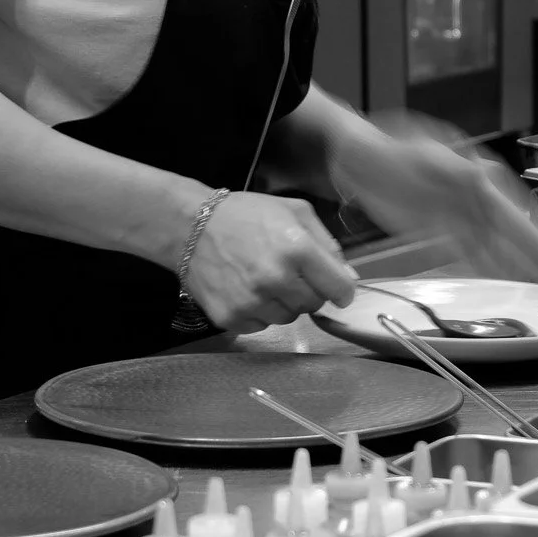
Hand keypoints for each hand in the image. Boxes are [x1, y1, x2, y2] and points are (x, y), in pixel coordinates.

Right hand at [181, 192, 358, 334]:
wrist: (189, 226)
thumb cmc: (246, 214)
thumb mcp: (294, 211)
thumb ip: (327, 244)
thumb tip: (348, 278)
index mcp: (297, 249)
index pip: (340, 289)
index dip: (342, 289)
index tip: (337, 287)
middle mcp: (276, 279)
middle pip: (314, 305)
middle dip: (309, 291)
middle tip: (290, 273)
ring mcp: (252, 302)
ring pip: (289, 318)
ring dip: (284, 302)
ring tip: (265, 279)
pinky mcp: (231, 318)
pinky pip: (262, 325)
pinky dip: (260, 312)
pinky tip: (247, 289)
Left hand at [333, 114, 537, 283]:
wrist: (354, 157)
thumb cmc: (385, 148)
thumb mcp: (414, 152)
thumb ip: (449, 166)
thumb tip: (484, 174)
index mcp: (468, 169)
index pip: (508, 202)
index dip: (529, 227)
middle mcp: (467, 190)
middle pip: (504, 224)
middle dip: (530, 248)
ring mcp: (453, 209)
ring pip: (489, 239)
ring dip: (512, 260)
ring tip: (536, 279)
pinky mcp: (435, 226)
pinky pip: (465, 248)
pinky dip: (483, 262)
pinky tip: (498, 275)